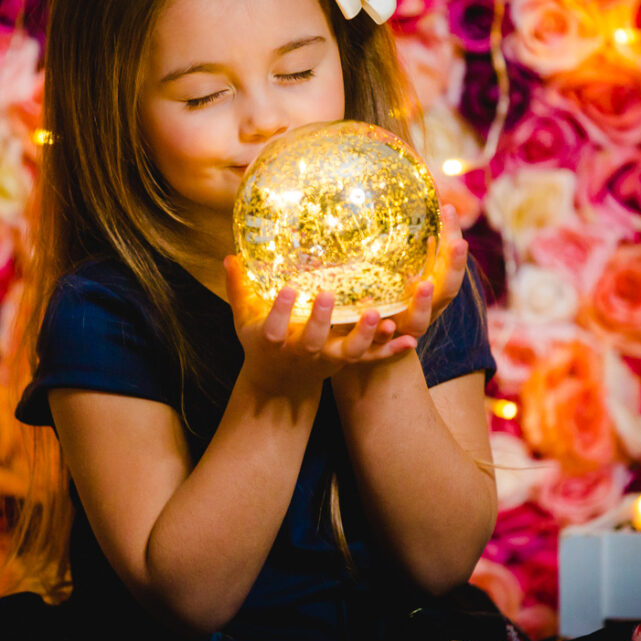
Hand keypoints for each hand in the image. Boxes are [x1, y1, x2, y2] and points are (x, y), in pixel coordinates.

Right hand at [223, 255, 416, 394]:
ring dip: (365, 336)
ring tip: (380, 316)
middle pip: (312, 341)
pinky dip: (391, 352)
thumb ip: (239, 288)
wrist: (279, 385)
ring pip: (348, 352)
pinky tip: (411, 340)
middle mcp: (301, 353)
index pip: (275, 328)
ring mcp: (326, 360)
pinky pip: (371, 359)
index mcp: (273, 341)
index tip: (289, 289)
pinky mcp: (346, 363)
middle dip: (321, 320)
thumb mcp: (244, 319)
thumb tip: (230, 255)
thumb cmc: (261, 344)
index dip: (281, 311)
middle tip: (329, 295)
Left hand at [385, 203, 468, 340]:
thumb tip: (410, 203)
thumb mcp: (396, 267)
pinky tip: (388, 328)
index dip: (452, 236)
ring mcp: (408, 330)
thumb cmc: (389, 296)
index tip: (448, 209)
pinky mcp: (386, 348)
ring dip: (423, 303)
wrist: (372, 343)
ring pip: (420, 321)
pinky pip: (390, 346)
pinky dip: (390, 339)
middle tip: (458, 243)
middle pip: (448, 289)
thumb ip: (405, 244)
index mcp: (434, 286)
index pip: (449, 258)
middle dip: (454, 266)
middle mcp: (428, 309)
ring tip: (424, 285)